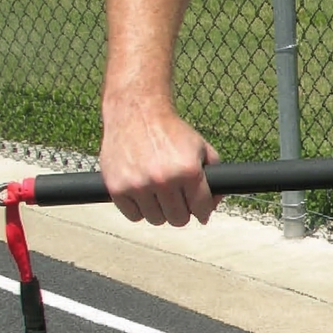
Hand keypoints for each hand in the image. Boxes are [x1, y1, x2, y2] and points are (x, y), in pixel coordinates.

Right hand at [99, 103, 219, 225]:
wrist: (136, 112)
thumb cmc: (171, 132)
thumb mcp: (201, 147)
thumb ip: (214, 175)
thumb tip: (213, 206)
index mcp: (188, 171)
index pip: (201, 209)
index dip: (203, 210)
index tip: (199, 209)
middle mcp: (163, 180)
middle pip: (179, 219)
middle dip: (182, 211)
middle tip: (178, 200)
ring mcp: (138, 185)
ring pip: (157, 220)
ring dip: (160, 211)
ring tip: (160, 194)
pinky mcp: (117, 188)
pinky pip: (134, 216)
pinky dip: (140, 209)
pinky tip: (143, 195)